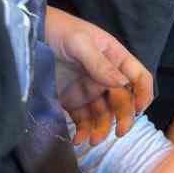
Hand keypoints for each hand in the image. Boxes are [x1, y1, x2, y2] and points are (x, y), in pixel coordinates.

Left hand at [44, 6, 153, 145]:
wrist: (30, 36)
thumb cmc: (61, 31)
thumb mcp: (80, 43)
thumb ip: (100, 64)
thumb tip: (122, 84)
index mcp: (115, 58)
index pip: (138, 77)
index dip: (143, 93)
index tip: (138, 110)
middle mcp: (106, 77)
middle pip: (123, 100)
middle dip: (124, 117)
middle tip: (119, 133)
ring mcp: (89, 90)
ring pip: (104, 114)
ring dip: (102, 128)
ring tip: (93, 141)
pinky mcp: (72, 101)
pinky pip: (82, 119)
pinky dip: (83, 131)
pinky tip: (78, 140)